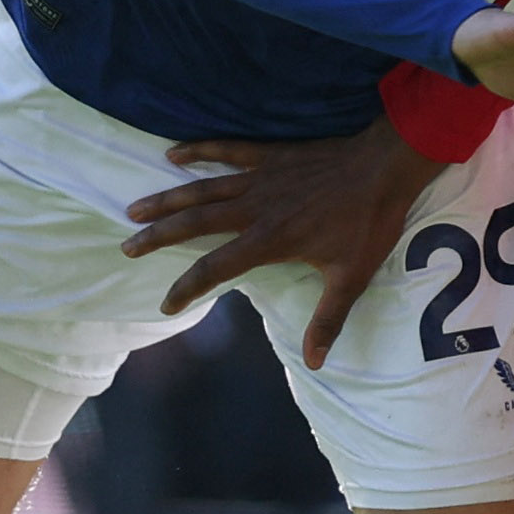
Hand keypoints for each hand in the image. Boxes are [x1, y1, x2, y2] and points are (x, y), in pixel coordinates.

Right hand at [122, 117, 445, 368]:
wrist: (385, 167)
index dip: (186, 288)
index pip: (214, 269)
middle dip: (158, 237)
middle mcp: (255, 209)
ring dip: (167, 200)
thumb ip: (327, 319)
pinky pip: (227, 150)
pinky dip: (199, 151)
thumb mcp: (351, 277)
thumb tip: (316, 362)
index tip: (166, 305)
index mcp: (269, 240)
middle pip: (194, 223)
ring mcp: (260, 179)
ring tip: (135, 209)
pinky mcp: (271, 156)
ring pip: (201, 189)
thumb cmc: (369, 223)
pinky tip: (174, 153)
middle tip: (128, 247)